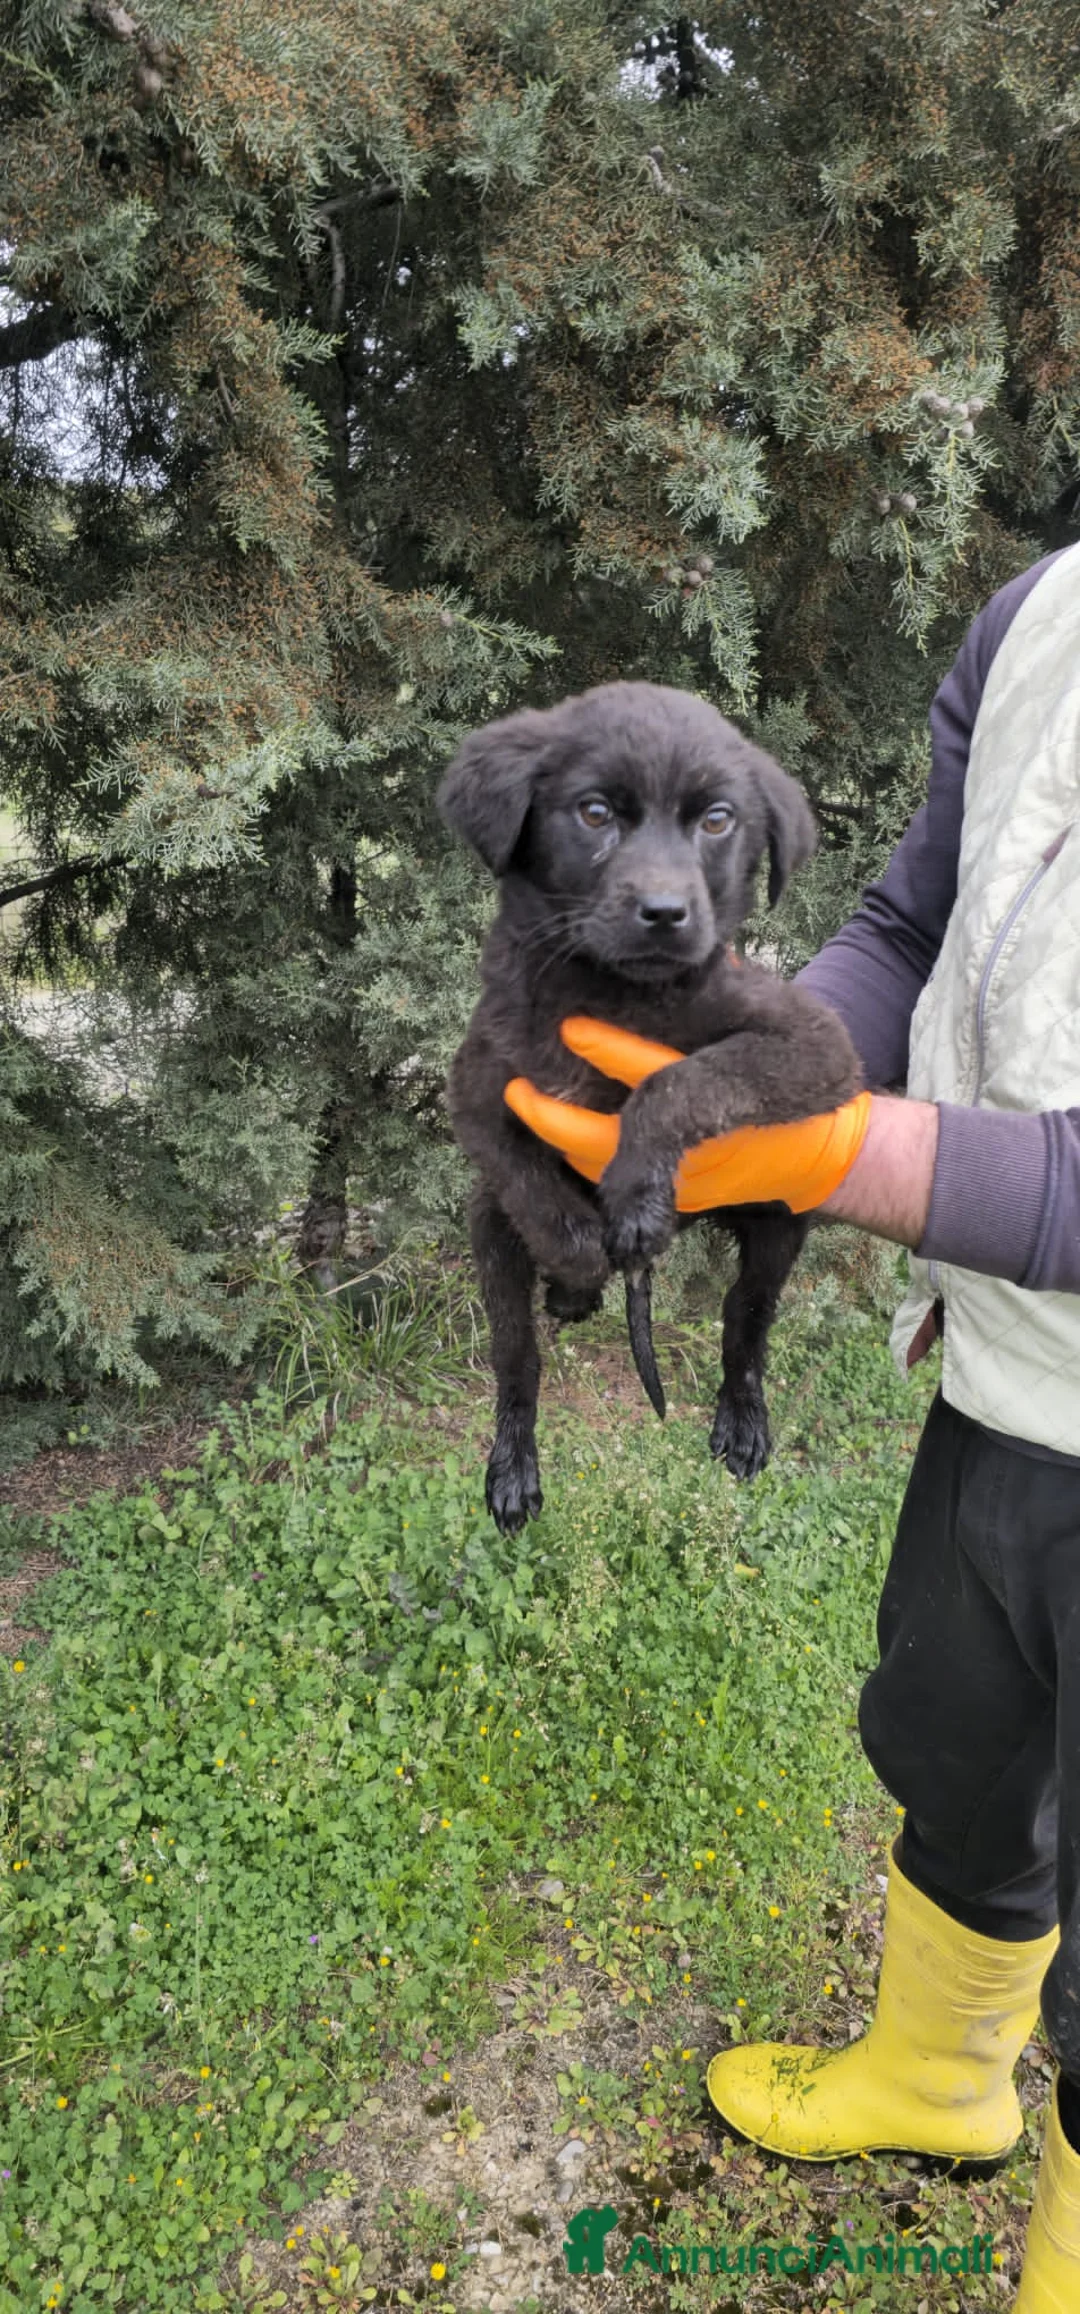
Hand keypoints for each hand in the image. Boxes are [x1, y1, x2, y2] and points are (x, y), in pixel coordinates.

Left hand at [504, 1015, 871, 1214]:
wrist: (830, 1149)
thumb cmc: (806, 1073)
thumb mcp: (780, 1021)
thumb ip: (738, 987)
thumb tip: (701, 953)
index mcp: (718, 1094)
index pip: (656, 1075)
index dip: (609, 1050)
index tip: (570, 1028)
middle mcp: (693, 1145)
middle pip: (611, 1139)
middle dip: (559, 1116)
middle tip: (514, 1089)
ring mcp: (683, 1179)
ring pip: (608, 1168)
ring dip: (562, 1140)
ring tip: (522, 1107)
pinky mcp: (677, 1193)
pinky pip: (619, 1180)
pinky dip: (583, 1159)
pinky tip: (552, 1131)